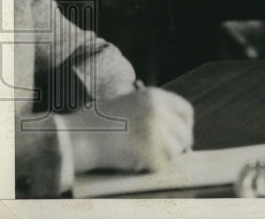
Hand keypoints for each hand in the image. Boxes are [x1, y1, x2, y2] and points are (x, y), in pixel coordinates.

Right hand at [62, 88, 193, 173]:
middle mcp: (157, 111)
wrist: (77, 136)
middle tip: (172, 153)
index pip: (186, 111)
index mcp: (155, 96)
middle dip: (180, 144)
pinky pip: (162, 164)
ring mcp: (153, 130)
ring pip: (176, 150)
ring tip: (151, 156)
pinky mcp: (147, 151)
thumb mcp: (130, 102)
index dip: (186, 125)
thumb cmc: (99, 121)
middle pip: (183, 132)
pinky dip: (154, 167)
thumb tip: (175, 128)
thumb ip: (153, 109)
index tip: (183, 135)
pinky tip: (139, 163)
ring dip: (167, 156)